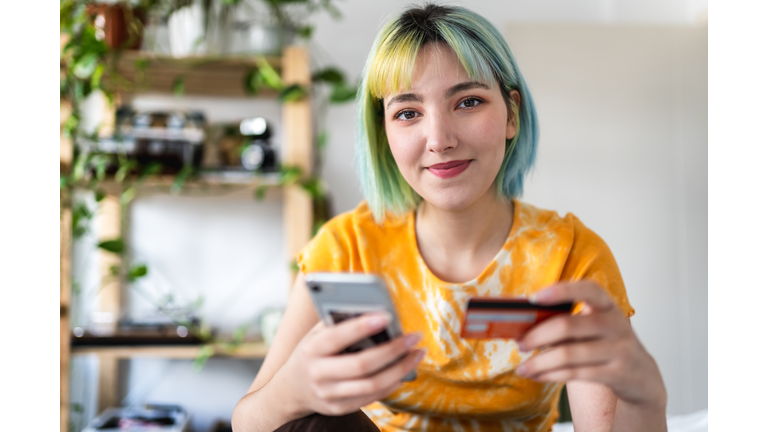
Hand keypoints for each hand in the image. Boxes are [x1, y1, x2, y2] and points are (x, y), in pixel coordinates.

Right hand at [273, 313, 424, 417]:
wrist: (290, 389)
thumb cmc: (312, 351)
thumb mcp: (316, 333)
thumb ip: (339, 322)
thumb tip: (374, 309)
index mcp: (311, 348)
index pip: (337, 337)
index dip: (362, 327)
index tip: (386, 316)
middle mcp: (318, 373)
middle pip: (361, 364)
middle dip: (392, 350)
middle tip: (414, 337)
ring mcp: (328, 394)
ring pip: (371, 385)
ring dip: (400, 369)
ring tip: (417, 354)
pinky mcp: (339, 408)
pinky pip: (372, 397)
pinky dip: (391, 383)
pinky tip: (404, 370)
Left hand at [516, 281, 664, 406]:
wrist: (642, 375)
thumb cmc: (607, 344)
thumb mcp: (596, 326)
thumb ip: (568, 321)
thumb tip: (525, 325)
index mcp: (607, 306)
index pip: (588, 289)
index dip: (561, 291)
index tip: (534, 298)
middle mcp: (616, 324)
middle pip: (568, 326)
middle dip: (537, 335)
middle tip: (520, 343)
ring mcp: (618, 350)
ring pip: (568, 355)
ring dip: (539, 362)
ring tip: (523, 367)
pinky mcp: (616, 374)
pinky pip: (574, 373)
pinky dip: (550, 375)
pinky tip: (537, 376)